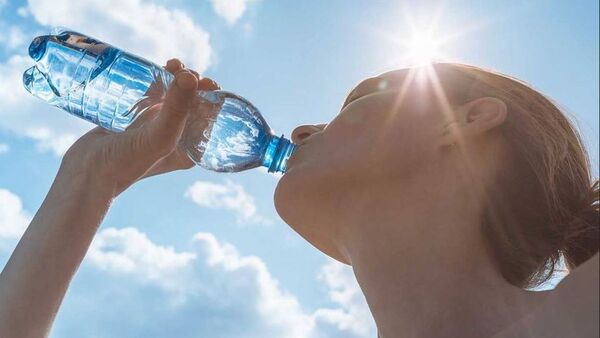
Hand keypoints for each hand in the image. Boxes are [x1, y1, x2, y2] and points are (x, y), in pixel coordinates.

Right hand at [60, 59, 219, 197]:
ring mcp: (153, 126)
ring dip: (176, 78)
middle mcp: (174, 138)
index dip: (210, 97)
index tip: (204, 81)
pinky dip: (156, 80)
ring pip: (171, 96)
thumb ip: (177, 109)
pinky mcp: (134, 117)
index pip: (208, 119)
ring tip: (172, 64)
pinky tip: (156, 68)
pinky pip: (151, 94)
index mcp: (188, 149)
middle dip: (192, 83)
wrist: (85, 172)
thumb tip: (192, 76)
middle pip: (191, 104)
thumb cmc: (125, 163)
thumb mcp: (159, 137)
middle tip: (183, 70)